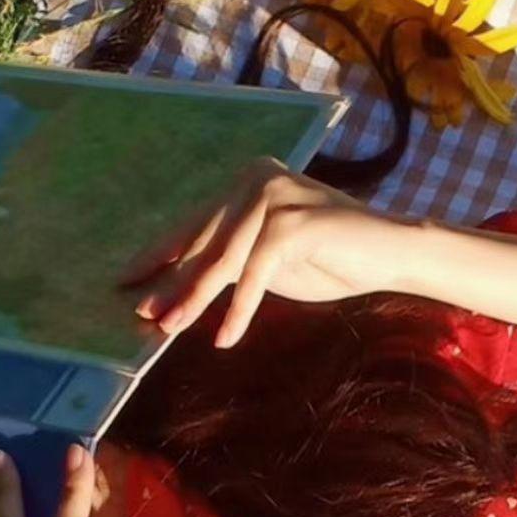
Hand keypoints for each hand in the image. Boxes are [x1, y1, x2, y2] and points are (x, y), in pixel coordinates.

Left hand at [114, 155, 416, 345]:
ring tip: (170, 330)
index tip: (125, 280)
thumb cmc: (331, 259)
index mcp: (248, 180)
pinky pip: (254, 273)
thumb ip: (227, 263)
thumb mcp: (266, 262)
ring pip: (223, 259)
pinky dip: (239, 309)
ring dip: (195, 299)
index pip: (196, 224)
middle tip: (142, 315)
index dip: (160, 255)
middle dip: (172, 282)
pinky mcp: (292, 222)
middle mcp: (257, 178)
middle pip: (205, 242)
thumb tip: (172, 292)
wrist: (391, 255)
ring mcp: (275, 196)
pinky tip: (225, 337)